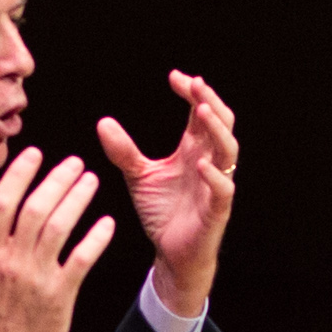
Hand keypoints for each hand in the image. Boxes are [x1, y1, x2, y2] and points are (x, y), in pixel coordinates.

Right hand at [0, 148, 114, 331]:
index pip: (3, 202)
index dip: (20, 174)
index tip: (34, 154)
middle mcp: (11, 262)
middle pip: (36, 208)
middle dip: (57, 179)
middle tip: (74, 162)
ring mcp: (36, 279)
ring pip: (60, 227)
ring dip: (77, 199)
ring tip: (91, 181)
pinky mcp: (59, 297)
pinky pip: (81, 260)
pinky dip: (95, 238)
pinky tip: (106, 223)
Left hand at [95, 70, 238, 317]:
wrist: (171, 254)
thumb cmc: (162, 213)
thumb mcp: (139, 176)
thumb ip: (124, 151)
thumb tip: (103, 122)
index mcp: (194, 150)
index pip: (200, 112)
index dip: (192, 92)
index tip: (175, 77)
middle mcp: (210, 162)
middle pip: (222, 123)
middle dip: (210, 101)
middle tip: (195, 84)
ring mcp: (216, 185)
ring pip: (229, 150)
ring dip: (217, 129)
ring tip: (201, 111)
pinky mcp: (216, 210)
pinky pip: (223, 189)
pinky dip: (214, 176)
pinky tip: (201, 164)